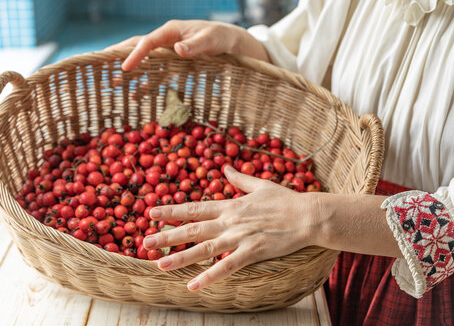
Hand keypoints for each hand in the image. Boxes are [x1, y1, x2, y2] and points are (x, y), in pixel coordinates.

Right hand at [106, 20, 270, 70]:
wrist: (229, 42)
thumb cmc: (220, 38)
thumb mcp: (211, 40)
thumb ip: (195, 46)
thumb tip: (178, 50)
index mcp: (171, 31)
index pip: (148, 42)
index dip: (135, 54)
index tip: (124, 68)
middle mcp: (165, 40)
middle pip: (138, 47)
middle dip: (121, 57)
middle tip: (102, 67)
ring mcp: (167, 51)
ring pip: (144, 61)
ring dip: (130, 72)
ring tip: (113, 84)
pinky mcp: (172, 63)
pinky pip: (155, 72)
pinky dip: (145, 82)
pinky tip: (137, 95)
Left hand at [143, 165, 318, 290]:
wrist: (308, 215)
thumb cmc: (286, 200)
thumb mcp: (260, 185)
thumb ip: (239, 178)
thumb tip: (224, 168)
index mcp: (231, 205)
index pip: (195, 208)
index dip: (172, 210)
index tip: (151, 212)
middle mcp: (230, 221)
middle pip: (193, 229)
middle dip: (167, 236)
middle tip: (145, 242)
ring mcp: (240, 237)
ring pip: (205, 249)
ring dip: (181, 257)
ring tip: (160, 264)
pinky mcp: (253, 252)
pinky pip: (227, 266)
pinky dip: (209, 276)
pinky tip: (193, 285)